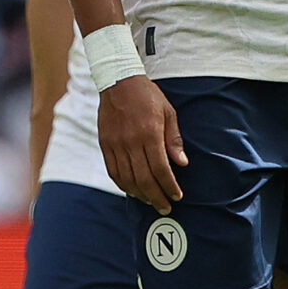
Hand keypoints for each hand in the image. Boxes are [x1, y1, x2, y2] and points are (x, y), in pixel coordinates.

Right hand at [98, 75, 186, 212]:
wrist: (118, 82)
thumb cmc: (147, 96)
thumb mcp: (168, 112)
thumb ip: (174, 139)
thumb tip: (182, 163)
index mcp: (150, 133)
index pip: (161, 168)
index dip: (169, 186)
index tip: (177, 195)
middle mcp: (131, 141)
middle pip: (144, 178)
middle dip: (156, 196)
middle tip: (165, 206)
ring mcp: (116, 144)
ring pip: (127, 178)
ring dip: (140, 194)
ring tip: (150, 200)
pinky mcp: (105, 144)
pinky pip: (113, 171)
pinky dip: (123, 185)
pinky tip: (132, 190)